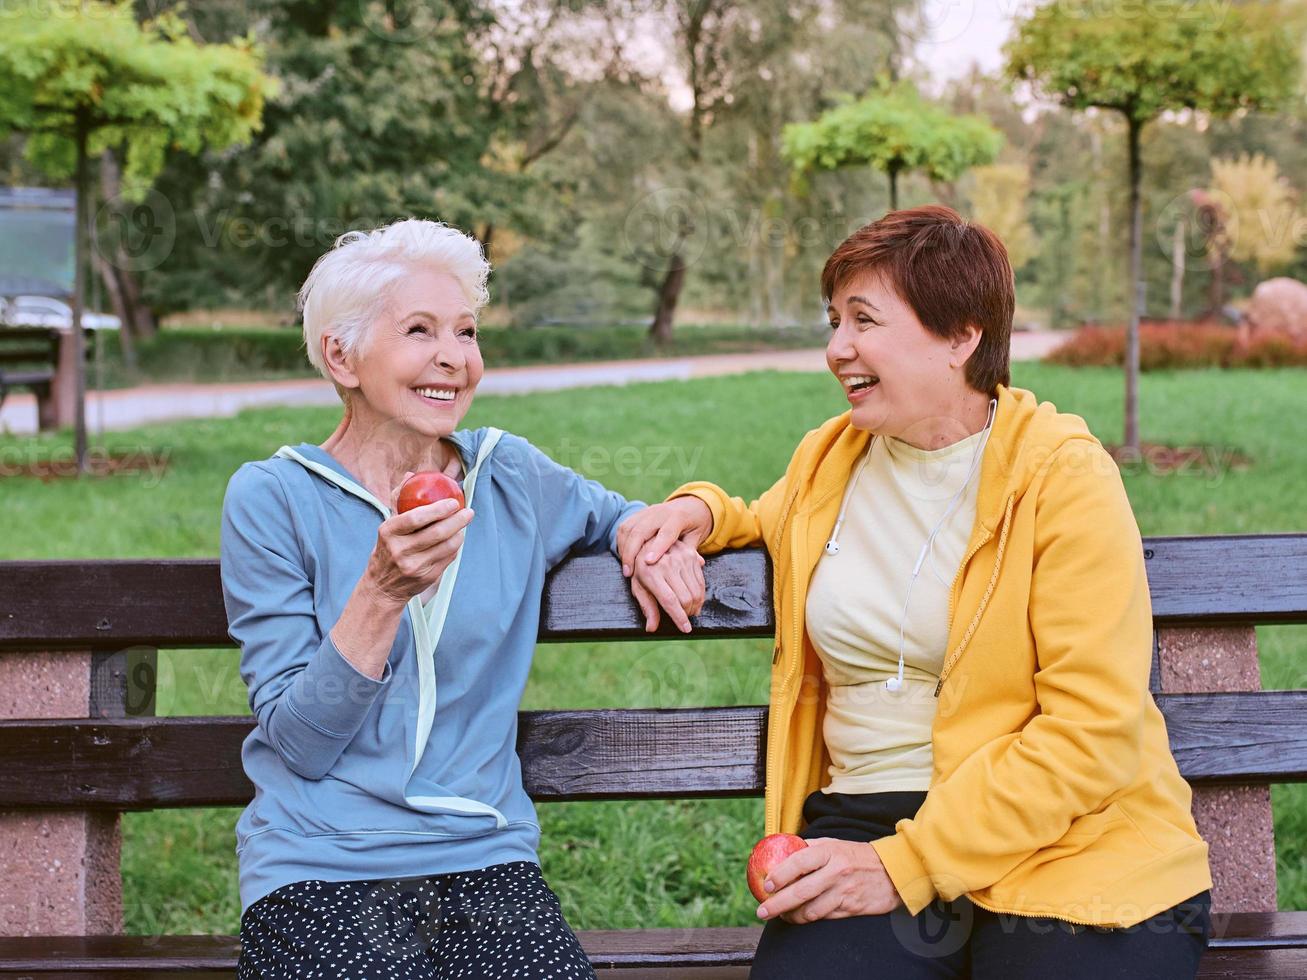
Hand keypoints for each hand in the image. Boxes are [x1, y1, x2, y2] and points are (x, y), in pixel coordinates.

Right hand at [364, 471, 474, 604]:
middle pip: (436, 533)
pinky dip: (456, 546)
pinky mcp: (426, 577)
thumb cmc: (387, 548)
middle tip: (468, 511)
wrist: (382, 586)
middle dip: (457, 520)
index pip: (416, 518)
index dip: (438, 509)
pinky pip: (448, 558)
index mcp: (388, 532)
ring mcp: (414, 566)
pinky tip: (458, 537)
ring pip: (446, 546)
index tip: (453, 502)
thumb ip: (398, 499)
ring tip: (465, 522)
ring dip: (460, 533)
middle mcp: (400, 550)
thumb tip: (410, 475)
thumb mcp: (388, 525)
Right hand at [617, 497, 712, 577]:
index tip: (648, 562)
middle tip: (629, 573)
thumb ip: (692, 549)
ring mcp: (647, 511)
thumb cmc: (694, 525)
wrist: (690, 504)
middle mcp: (660, 512)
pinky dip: (621, 542)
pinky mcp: (638, 513)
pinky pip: (625, 527)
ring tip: (626, 569)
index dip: (657, 547)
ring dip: (624, 549)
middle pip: (640, 530)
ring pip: (629, 528)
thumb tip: (697, 563)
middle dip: (632, 552)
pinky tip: (623, 557)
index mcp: (678, 517)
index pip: (666, 533)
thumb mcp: (697, 536)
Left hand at [629, 540, 704, 632]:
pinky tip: (694, 599)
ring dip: (696, 605)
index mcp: (651, 574)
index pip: (670, 601)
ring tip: (690, 610)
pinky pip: (701, 580)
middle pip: (686, 598)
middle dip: (687, 613)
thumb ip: (647, 607)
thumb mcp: (638, 586)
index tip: (686, 629)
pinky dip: (700, 594)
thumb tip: (651, 628)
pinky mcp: (691, 554)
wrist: (648, 541)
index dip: (679, 617)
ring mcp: (681, 558)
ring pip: (696, 591)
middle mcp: (668, 565)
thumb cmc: (640, 568)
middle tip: (685, 618)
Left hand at [756, 838, 902, 923]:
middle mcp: (836, 871)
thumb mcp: (835, 844)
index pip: (799, 862)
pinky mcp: (851, 908)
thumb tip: (782, 851)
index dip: (780, 874)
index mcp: (830, 851)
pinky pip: (824, 917)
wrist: (893, 872)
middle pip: (801, 891)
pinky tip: (799, 917)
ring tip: (781, 915)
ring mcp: (844, 892)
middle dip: (778, 903)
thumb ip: (810, 848)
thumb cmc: (857, 856)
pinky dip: (808, 919)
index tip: (766, 884)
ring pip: (811, 910)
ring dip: (792, 915)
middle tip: (762, 910)